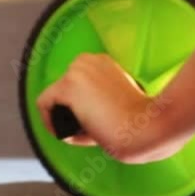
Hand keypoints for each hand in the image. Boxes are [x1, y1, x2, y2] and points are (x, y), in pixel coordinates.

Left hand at [36, 53, 186, 163]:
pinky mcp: (67, 86)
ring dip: (67, 121)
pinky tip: (68, 135)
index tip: (98, 125)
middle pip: (64, 93)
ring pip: (55, 100)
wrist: (149, 126)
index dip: (83, 109)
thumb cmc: (142, 121)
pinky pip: (44, 105)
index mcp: (104, 62)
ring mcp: (77, 71)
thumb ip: (100, 102)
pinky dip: (51, 123)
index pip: (79, 86)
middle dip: (74, 115)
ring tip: (91, 135)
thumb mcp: (120, 103)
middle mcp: (88, 60)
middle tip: (96, 132)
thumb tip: (77, 117)